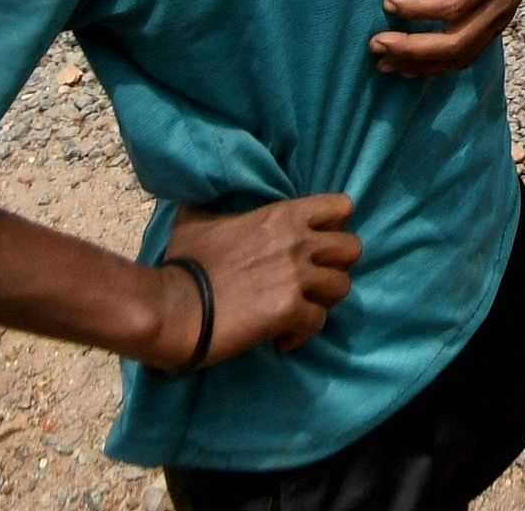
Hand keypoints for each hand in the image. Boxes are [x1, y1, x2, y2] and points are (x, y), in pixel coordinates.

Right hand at [147, 195, 360, 367]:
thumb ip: (217, 202)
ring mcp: (297, 277)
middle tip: (312, 280)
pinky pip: (318, 322)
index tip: (316, 242)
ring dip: (322, 300)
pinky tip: (282, 337)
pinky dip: (302, 333)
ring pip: (342, 287)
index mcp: (282, 215)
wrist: (172, 306)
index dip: (335, 225)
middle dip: (336, 265)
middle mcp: (298, 242)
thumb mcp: (198, 218)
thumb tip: (212, 188)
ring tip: (299, 309)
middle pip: (352, 248)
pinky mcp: (291, 311)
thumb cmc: (184, 262)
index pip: (340, 206)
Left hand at [369, 0, 524, 75]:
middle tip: (376, 43)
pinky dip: (436, 68)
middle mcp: (502, 4)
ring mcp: (500, 20)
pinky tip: (407, 68)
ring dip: (421, 64)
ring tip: (383, 63)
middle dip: (415, 47)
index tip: (388, 3)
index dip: (422, 9)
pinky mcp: (494, 28)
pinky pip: (466, 57)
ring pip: (461, 56)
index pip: (458, 3)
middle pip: (458, 41)